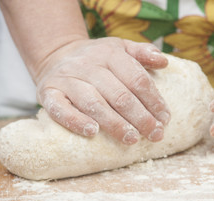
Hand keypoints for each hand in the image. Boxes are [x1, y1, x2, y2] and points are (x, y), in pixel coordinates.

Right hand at [35, 37, 169, 144]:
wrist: (56, 55)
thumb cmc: (96, 58)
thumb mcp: (119, 47)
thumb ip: (142, 53)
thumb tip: (164, 62)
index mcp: (109, 53)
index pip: (137, 79)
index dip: (154, 100)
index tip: (165, 118)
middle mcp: (88, 65)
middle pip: (119, 94)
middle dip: (141, 118)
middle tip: (155, 134)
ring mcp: (67, 79)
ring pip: (94, 103)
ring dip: (115, 123)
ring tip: (131, 139)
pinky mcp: (49, 93)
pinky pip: (60, 109)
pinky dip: (76, 121)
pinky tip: (92, 133)